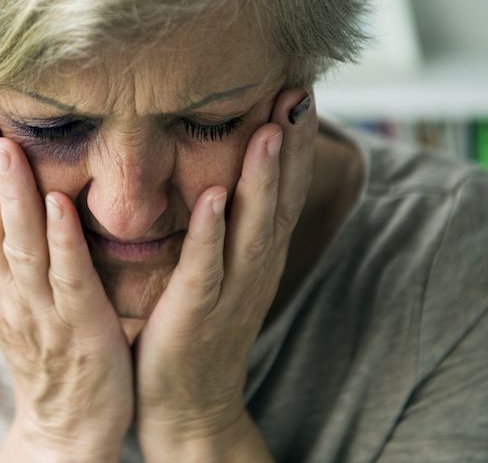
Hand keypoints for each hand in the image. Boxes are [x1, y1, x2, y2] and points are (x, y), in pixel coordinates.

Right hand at [0, 98, 132, 461]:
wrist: (66, 423)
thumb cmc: (48, 346)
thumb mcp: (18, 290)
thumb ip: (12, 242)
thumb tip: (3, 187)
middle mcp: (7, 286)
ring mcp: (40, 307)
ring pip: (20, 241)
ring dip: (12, 193)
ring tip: (5, 144)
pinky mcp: (78, 325)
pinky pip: (68, 278)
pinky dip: (62, 242)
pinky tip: (61, 206)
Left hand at [133, 88, 316, 459]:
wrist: (187, 404)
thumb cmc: (196, 325)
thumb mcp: (221, 265)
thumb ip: (228, 221)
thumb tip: (224, 168)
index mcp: (259, 251)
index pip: (284, 185)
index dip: (296, 137)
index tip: (301, 82)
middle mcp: (255, 265)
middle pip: (281, 197)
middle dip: (292, 143)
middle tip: (300, 88)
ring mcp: (231, 290)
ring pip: (255, 227)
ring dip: (264, 179)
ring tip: (271, 128)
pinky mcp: (197, 313)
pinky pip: (208, 269)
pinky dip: (213, 233)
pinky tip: (215, 198)